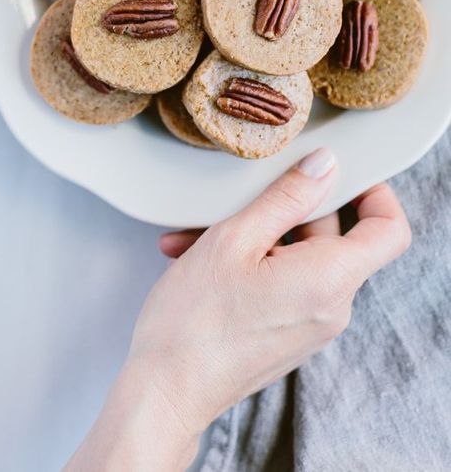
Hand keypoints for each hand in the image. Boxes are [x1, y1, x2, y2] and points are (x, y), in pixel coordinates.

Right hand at [66, 149, 409, 470]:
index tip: (340, 173)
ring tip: (197, 235)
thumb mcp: (235, 238)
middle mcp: (331, 306)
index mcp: (329, 280)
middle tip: (237, 198)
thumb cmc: (195, 319)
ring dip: (253, 235)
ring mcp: (309, 324)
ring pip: (297, 256)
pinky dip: (248, 263)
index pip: (389, 230)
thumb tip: (325, 164)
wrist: (166, 391)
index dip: (374, 192)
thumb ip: (286, 197)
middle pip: (333, 236)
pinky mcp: (287, 333)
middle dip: (284, 210)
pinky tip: (196, 257)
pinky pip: (282, 281)